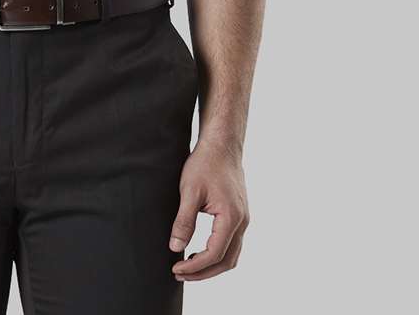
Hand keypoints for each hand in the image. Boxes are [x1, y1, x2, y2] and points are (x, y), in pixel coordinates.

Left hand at [168, 139, 249, 281]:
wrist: (221, 145)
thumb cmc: (205, 163)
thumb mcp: (189, 191)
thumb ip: (183, 221)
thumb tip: (175, 247)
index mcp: (231, 218)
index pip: (214, 254)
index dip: (195, 266)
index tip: (176, 268)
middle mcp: (242, 222)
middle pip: (226, 261)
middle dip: (203, 272)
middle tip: (180, 273)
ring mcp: (243, 219)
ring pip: (231, 255)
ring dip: (211, 265)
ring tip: (188, 266)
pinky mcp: (239, 215)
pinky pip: (232, 243)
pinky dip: (217, 254)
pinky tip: (199, 251)